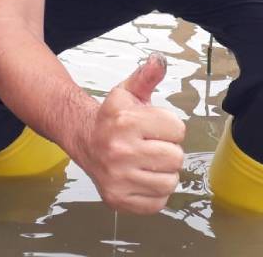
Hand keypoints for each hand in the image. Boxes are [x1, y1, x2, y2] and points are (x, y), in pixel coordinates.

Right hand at [74, 53, 185, 213]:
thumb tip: (159, 60)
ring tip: (148, 162)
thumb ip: (147, 76)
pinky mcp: (117, 199)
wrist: (84, 138)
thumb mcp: (129, 91)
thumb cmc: (113, 117)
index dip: (170, 127)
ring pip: (170, 182)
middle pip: (176, 157)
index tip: (155, 127)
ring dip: (164, 172)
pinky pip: (157, 202)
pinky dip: (155, 193)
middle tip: (152, 145)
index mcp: (126, 121)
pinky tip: (142, 178)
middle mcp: (120, 150)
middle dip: (169, 150)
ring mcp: (117, 177)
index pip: (178, 129)